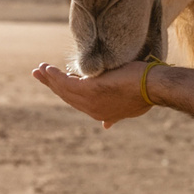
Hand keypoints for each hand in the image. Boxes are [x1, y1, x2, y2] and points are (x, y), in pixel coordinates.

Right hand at [32, 60, 154, 127]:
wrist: (153, 86)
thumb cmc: (146, 92)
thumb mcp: (128, 106)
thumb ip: (115, 114)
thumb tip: (107, 125)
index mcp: (101, 114)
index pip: (78, 102)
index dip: (65, 92)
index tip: (56, 83)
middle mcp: (93, 110)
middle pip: (67, 96)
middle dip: (52, 84)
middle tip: (39, 73)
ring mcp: (91, 102)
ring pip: (64, 89)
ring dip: (50, 78)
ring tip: (40, 69)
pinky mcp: (90, 90)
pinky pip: (67, 82)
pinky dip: (55, 76)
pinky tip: (47, 68)